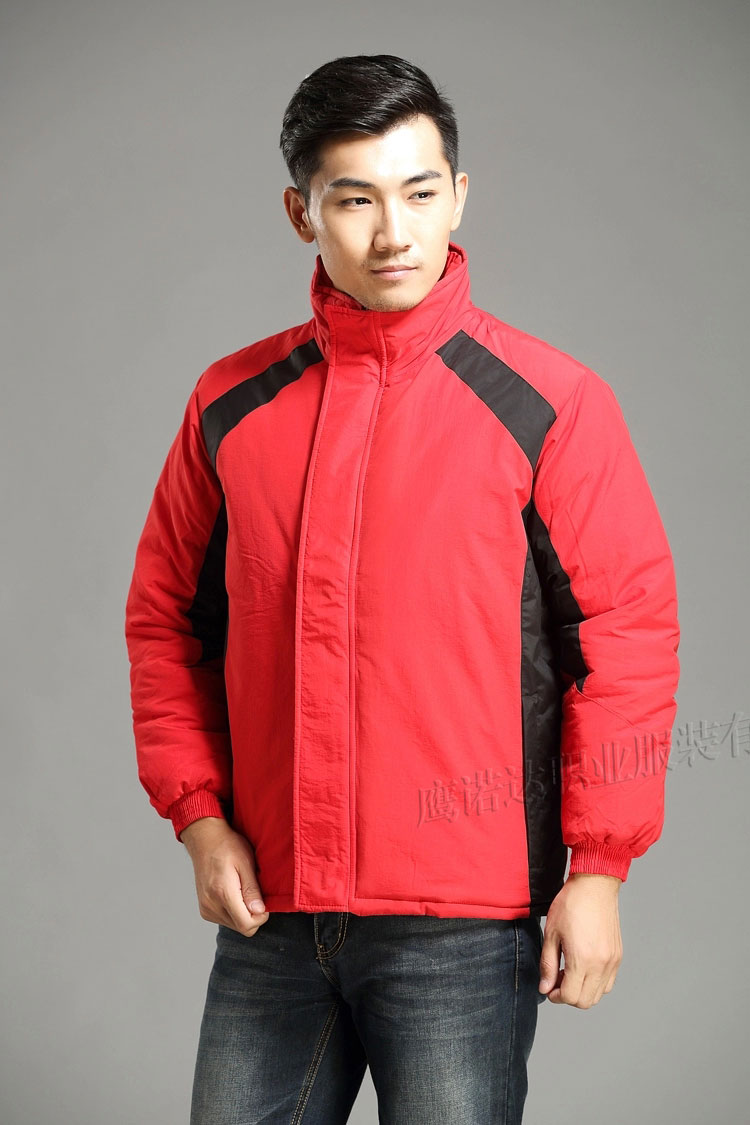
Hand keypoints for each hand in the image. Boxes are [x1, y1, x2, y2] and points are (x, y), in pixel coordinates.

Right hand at [179, 817, 269, 936]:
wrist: (205, 840)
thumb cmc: (227, 846)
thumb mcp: (246, 862)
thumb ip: (252, 889)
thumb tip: (259, 911)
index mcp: (222, 893)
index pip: (246, 925)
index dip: (261, 917)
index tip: (265, 903)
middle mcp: (211, 905)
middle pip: (241, 928)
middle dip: (253, 915)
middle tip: (255, 893)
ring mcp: (206, 908)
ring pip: (234, 925)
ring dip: (243, 914)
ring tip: (243, 890)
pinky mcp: (204, 909)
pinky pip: (225, 920)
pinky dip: (234, 912)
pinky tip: (235, 894)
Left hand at [538, 872, 622, 1007]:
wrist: (594, 886)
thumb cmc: (570, 905)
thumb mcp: (551, 934)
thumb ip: (548, 965)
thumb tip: (545, 987)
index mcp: (582, 960)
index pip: (570, 996)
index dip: (556, 996)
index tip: (549, 987)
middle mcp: (601, 965)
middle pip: (585, 1001)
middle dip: (568, 996)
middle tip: (557, 979)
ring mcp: (612, 961)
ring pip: (599, 995)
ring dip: (583, 991)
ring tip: (570, 972)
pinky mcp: (618, 956)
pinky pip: (608, 982)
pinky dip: (596, 983)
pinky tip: (583, 967)